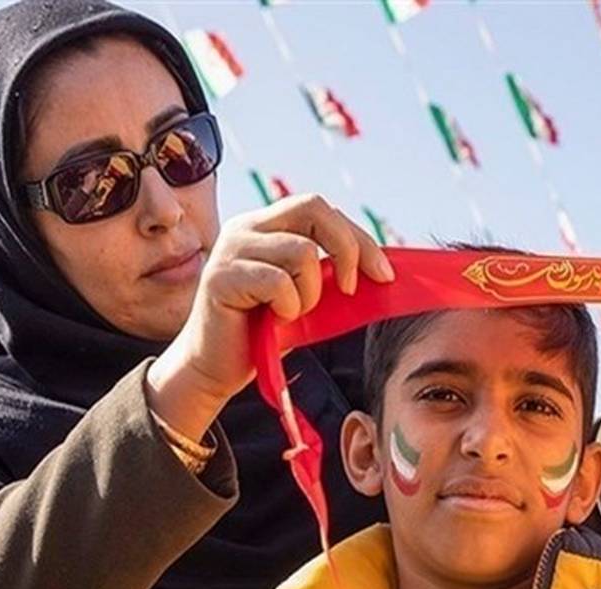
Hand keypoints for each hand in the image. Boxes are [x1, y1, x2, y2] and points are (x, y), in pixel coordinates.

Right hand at [147, 194, 393, 439]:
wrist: (216, 367)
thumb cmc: (265, 333)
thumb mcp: (306, 294)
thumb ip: (331, 272)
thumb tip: (382, 269)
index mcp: (266, 225)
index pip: (321, 210)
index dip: (358, 238)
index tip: (384, 274)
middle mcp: (246, 227)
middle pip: (313, 208)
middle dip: (347, 248)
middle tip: (353, 289)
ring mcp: (231, 249)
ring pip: (302, 252)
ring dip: (311, 293)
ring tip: (292, 313)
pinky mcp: (221, 276)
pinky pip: (279, 282)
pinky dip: (289, 307)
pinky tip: (275, 320)